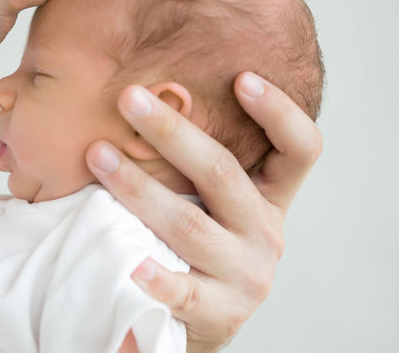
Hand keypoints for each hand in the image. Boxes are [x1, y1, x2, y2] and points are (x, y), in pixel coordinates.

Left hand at [85, 72, 322, 351]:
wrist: (196, 321)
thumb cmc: (194, 246)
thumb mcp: (209, 202)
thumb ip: (194, 161)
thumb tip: (140, 91)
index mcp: (269, 199)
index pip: (300, 150)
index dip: (280, 113)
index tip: (242, 77)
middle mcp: (265, 233)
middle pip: (223, 173)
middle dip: (171, 131)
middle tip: (129, 97)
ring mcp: (245, 276)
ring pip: (190, 224)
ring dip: (139, 187)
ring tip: (98, 156)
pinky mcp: (219, 314)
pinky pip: (184, 292)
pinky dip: (157, 277)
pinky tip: (131, 264)